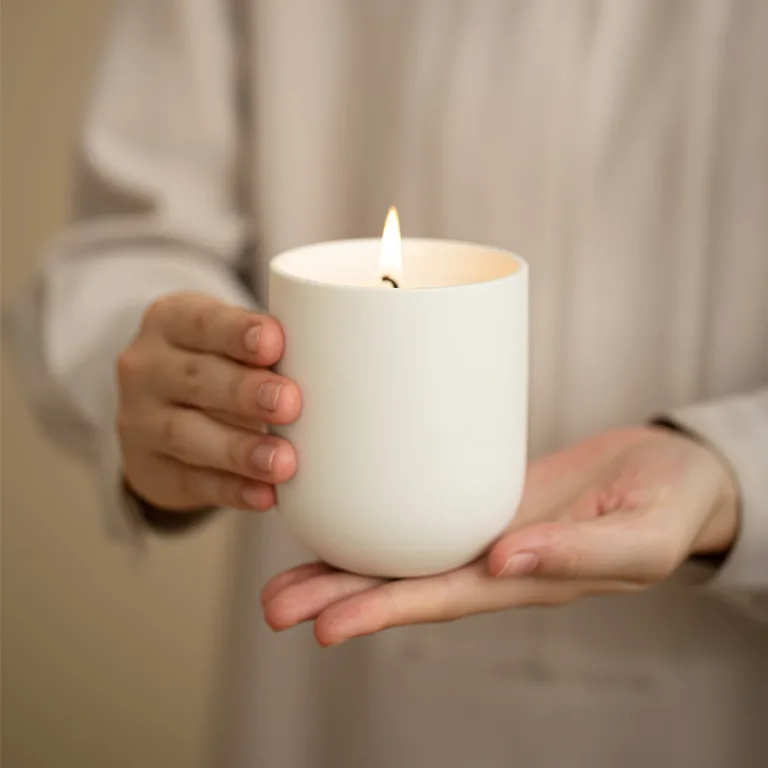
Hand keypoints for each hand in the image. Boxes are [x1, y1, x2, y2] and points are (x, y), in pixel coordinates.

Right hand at [117, 292, 299, 511]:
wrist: (160, 412)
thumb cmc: (218, 364)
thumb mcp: (228, 341)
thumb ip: (269, 347)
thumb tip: (341, 360)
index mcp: (172, 322)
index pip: (202, 322)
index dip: (237, 332)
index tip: (275, 342)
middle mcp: (147, 368)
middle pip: (196, 378)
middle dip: (245, 392)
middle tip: (291, 404)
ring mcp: (140, 421)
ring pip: (186, 434)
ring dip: (240, 449)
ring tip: (284, 461)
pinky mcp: (151, 469)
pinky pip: (192, 481)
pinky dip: (232, 489)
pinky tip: (266, 495)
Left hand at [261, 426, 737, 645]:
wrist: (671, 474)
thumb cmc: (667, 505)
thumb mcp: (640, 536)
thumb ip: (577, 553)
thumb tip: (505, 561)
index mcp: (528, 580)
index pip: (442, 600)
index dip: (383, 612)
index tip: (323, 623)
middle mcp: (494, 562)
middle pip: (406, 583)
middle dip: (339, 595)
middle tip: (272, 606)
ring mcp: (485, 529)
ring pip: (405, 550)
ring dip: (345, 564)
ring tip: (283, 577)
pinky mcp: (485, 495)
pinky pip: (424, 509)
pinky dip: (382, 515)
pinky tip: (347, 511)